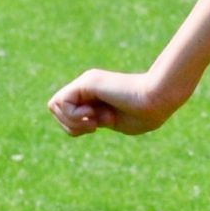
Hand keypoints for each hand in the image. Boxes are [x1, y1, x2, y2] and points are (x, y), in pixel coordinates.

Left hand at [49, 68, 186, 136]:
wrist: (156, 101)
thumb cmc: (144, 115)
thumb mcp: (113, 122)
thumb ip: (95, 121)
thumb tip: (73, 127)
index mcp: (94, 96)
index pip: (64, 114)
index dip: (74, 127)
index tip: (96, 127)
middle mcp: (86, 86)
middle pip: (54, 109)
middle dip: (69, 125)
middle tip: (93, 125)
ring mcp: (86, 83)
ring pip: (54, 105)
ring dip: (71, 121)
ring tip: (94, 121)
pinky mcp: (86, 82)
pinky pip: (61, 103)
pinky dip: (74, 116)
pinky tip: (93, 115)